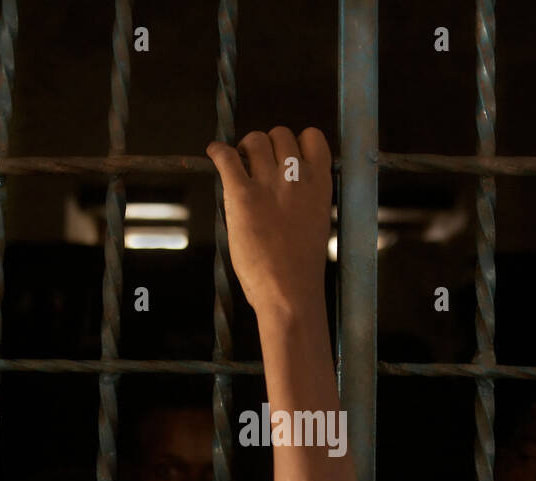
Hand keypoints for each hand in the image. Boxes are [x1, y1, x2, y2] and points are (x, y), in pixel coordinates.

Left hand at [205, 126, 331, 318]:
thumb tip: (284, 187)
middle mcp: (297, 177)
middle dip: (267, 146)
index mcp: (321, 184)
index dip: (296, 142)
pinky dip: (218, 152)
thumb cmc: (301, 268)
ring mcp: (269, 184)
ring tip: (240, 168)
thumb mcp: (316, 223)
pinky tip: (215, 154)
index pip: (312, 137)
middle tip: (257, 166)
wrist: (289, 291)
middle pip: (280, 134)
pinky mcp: (242, 195)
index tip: (286, 156)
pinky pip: (226, 157)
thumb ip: (305, 198)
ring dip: (245, 150)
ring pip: (254, 141)